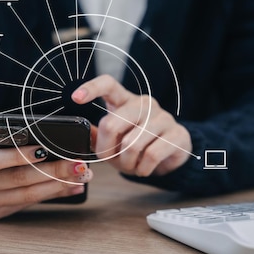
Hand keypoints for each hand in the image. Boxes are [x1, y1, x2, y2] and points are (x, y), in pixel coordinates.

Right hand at [0, 121, 91, 218]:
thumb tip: (13, 136)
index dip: (18, 155)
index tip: (43, 149)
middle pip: (16, 180)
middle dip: (51, 171)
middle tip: (77, 163)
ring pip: (26, 195)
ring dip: (57, 185)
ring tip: (80, 175)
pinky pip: (27, 204)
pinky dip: (51, 195)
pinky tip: (70, 187)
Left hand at [72, 75, 191, 176]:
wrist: (171, 155)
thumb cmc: (138, 145)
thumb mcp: (114, 140)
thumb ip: (98, 135)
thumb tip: (80, 132)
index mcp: (125, 101)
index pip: (108, 84)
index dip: (91, 89)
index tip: (75, 98)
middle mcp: (144, 104)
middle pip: (112, 123)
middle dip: (107, 149)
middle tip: (114, 160)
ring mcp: (163, 117)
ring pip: (131, 144)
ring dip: (127, 163)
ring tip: (131, 166)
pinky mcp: (177, 134)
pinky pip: (152, 155)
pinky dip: (143, 168)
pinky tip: (144, 168)